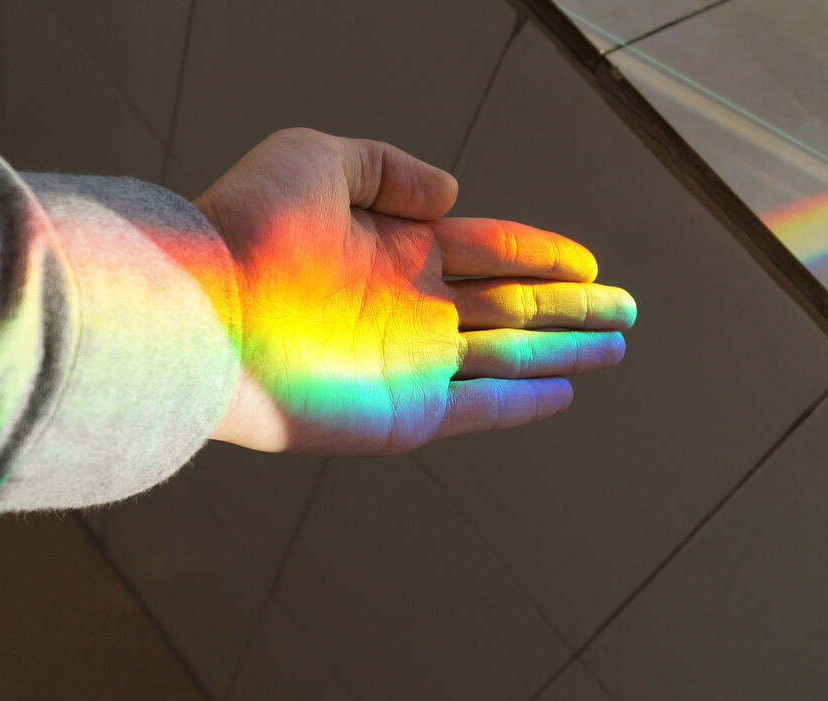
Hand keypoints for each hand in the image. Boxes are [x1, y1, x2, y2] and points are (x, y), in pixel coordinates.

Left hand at [195, 128, 634, 454]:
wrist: (202, 314)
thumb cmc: (248, 230)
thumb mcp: (316, 159)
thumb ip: (387, 168)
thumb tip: (451, 193)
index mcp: (393, 246)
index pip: (485, 247)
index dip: (539, 252)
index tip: (585, 259)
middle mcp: (407, 304)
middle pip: (510, 304)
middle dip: (569, 306)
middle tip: (625, 308)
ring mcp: (407, 362)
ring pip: (507, 356)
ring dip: (563, 351)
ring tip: (615, 346)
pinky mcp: (402, 414)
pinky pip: (480, 409)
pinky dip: (523, 403)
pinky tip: (564, 393)